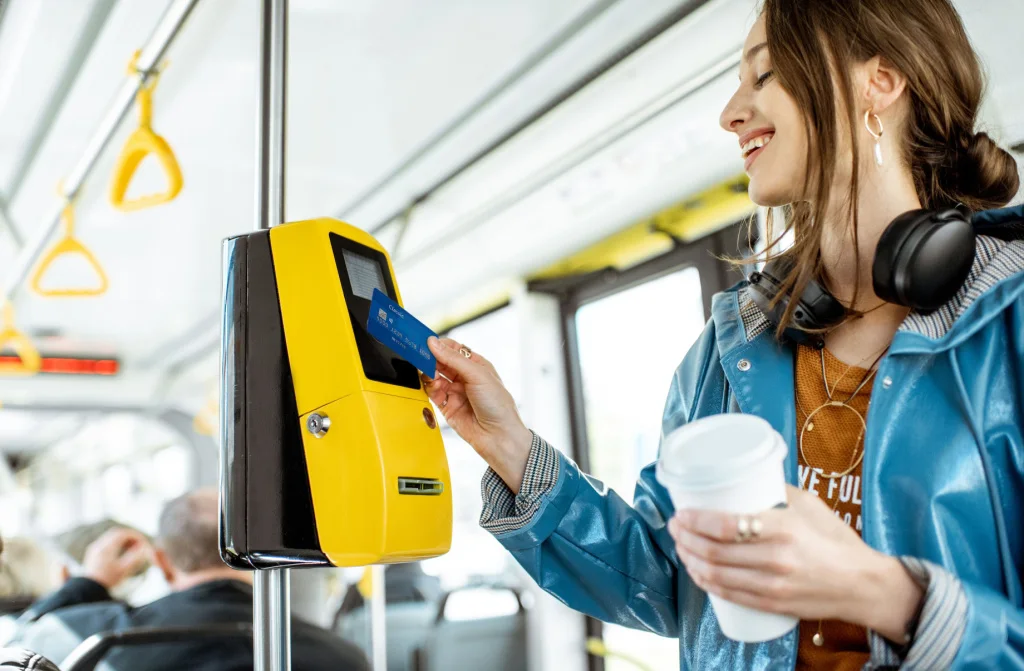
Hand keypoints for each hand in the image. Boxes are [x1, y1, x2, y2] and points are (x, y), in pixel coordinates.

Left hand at [82, 528, 150, 590]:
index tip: (143, 542)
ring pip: (111, 537)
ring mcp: (94, 549)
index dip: (135, 536)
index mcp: (106, 548)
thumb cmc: (107, 581)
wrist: (88, 591)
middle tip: (139, 543)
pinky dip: (115, 544)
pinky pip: (105, 543)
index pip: (123, 534)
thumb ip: (136, 557)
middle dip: (129, 537)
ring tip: (131, 548)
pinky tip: (120, 552)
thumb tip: (145, 547)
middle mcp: (98, 545)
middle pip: (116, 533)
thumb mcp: (124, 569)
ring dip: (122, 540)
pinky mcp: (92, 554)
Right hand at [424, 337, 532, 492]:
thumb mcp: (478, 375)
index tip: (426, 341)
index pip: (454, 349)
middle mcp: (465, 378)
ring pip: (434, 376)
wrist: (498, 437)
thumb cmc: (498, 406)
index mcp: (477, 366)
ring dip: (429, 373)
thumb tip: (434, 343)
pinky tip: (432, 385)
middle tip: (419, 354)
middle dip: (431, 357)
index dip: (440, 344)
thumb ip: (454, 359)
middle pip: (441, 362)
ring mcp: (456, 392)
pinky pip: (432, 393)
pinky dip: (429, 387)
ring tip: (429, 373)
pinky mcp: (447, 407)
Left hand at [667, 485, 922, 639]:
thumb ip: (776, 491)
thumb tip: (743, 476)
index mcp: (784, 529)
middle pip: (714, 551)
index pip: (727, 525)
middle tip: (675, 526)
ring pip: (716, 574)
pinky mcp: (772, 603)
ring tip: (680, 546)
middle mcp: (776, 559)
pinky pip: (729, 594)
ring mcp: (772, 585)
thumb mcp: (809, 505)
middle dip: (685, 538)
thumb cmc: (835, 539)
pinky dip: (706, 583)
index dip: (695, 520)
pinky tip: (696, 571)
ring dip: (690, 560)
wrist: (863, 584)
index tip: (681, 513)